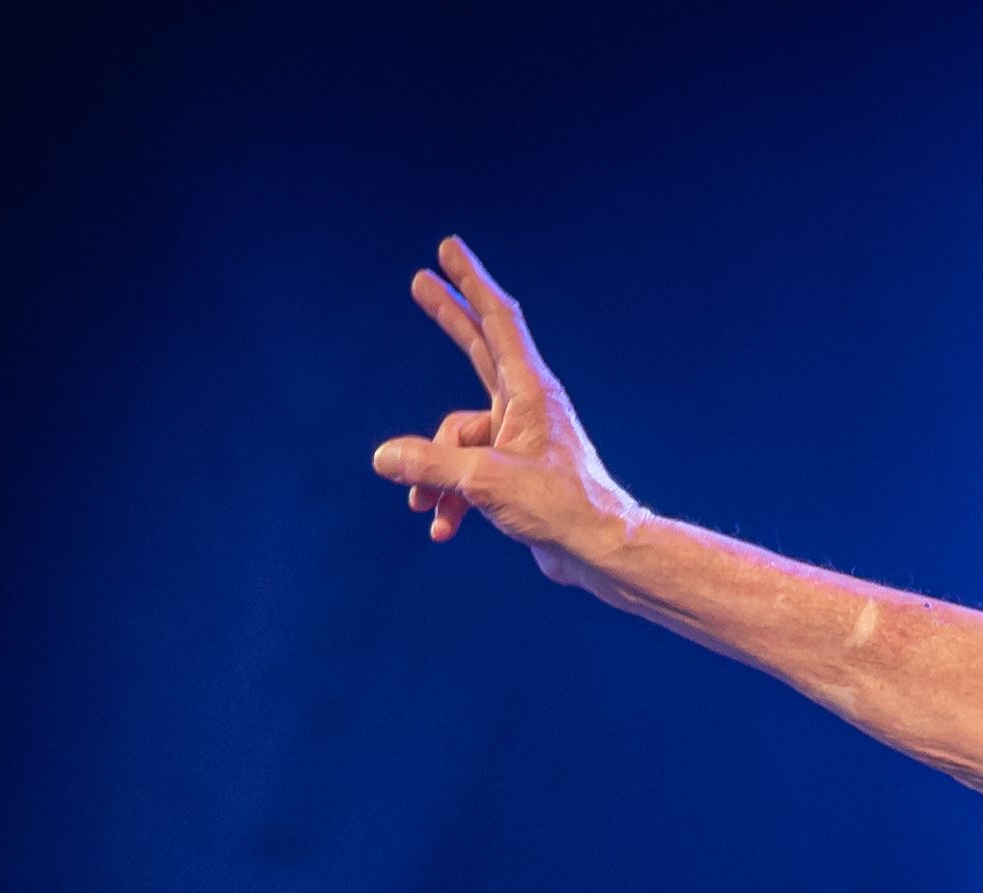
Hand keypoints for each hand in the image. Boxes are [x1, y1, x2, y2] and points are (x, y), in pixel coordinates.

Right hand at [371, 237, 641, 580]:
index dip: (471, 282)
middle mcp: (527, 407)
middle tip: (420, 281)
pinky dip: (451, 498)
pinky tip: (442, 528)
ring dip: (434, 473)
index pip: (498, 321)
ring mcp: (521, 438)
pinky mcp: (516, 472)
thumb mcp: (484, 481)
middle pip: (478, 350)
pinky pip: (468, 472)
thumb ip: (430, 465)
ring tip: (424, 507)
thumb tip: (384, 458)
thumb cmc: (559, 508)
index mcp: (529, 392)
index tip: (450, 249)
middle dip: (448, 320)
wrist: (599, 552)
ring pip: (458, 437)